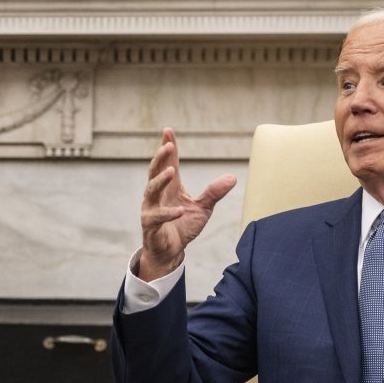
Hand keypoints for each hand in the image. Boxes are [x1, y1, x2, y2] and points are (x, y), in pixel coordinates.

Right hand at [138, 128, 236, 280]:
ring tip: (171, 171)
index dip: (168, 148)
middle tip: (168, 145)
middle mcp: (157, 195)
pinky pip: (157, 217)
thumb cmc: (183, 226)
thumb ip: (214, 192)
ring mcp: (151, 209)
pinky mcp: (150, 225)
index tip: (168, 131)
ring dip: (160, 180)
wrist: (171, 251)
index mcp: (170, 187)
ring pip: (151, 190)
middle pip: (155, 171)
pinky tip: (179, 210)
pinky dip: (167, 213)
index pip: (168, 163)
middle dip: (161, 158)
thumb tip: (233, 177)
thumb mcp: (203, 208)